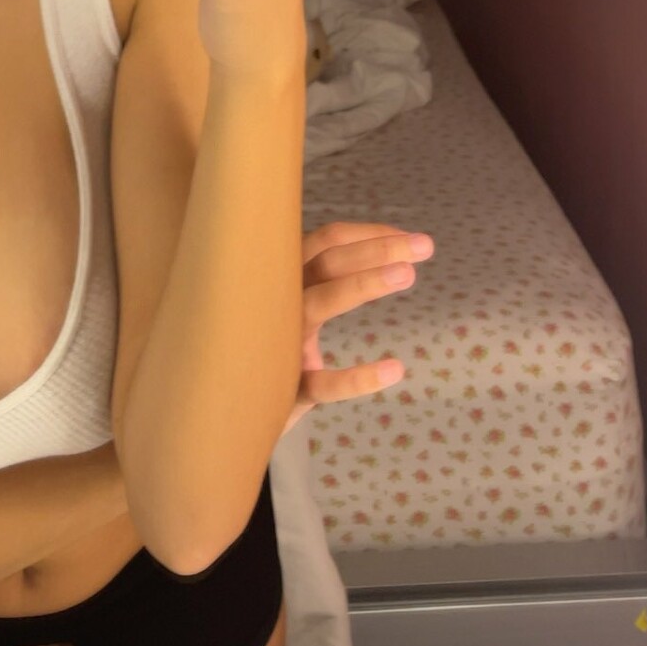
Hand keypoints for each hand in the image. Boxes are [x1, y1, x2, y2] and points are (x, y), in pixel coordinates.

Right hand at [281, 220, 434, 437]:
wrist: (221, 411)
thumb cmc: (264, 350)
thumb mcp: (289, 310)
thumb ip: (318, 284)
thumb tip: (381, 257)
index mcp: (282, 279)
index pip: (325, 241)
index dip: (368, 235)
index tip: (407, 238)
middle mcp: (277, 302)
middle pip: (327, 262)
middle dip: (377, 249)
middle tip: (425, 245)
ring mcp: (277, 344)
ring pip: (319, 304)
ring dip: (364, 283)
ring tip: (408, 275)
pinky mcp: (282, 389)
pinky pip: (321, 384)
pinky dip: (357, 378)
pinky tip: (395, 370)